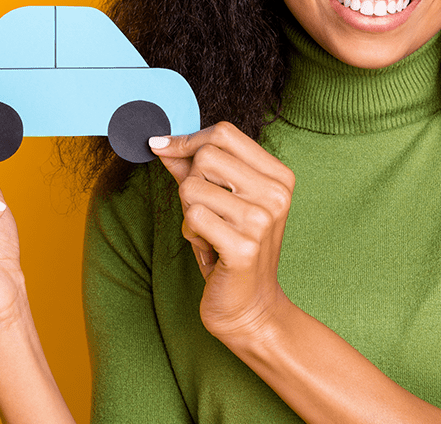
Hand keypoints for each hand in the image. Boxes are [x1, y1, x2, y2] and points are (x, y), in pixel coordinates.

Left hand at [150, 122, 295, 344]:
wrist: (251, 308)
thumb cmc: (233, 250)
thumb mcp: (220, 201)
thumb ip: (194, 168)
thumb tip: (162, 141)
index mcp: (278, 177)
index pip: (224, 133)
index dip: (188, 140)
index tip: (163, 147)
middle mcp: (275, 194)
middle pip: (206, 157)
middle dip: (190, 183)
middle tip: (204, 211)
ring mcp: (262, 220)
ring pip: (192, 188)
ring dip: (188, 213)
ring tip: (210, 234)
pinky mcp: (244, 247)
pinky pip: (192, 217)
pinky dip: (190, 233)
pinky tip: (209, 250)